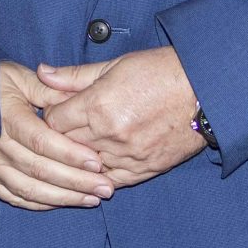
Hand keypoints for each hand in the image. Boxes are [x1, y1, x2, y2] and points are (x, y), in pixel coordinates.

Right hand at [0, 60, 114, 210]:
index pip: (42, 142)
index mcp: (8, 118)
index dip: (71, 155)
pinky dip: (40, 203)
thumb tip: (80, 100)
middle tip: (106, 189)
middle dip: (77, 182)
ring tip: (91, 200)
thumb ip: (50, 90)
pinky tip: (63, 202)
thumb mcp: (20, 76)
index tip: (98, 163)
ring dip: (63, 197)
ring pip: (29, 189)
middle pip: (40, 170)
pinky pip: (15, 196)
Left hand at [37, 46, 205, 185]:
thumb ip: (74, 75)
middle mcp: (110, 134)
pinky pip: (111, 181)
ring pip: (86, 166)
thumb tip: (42, 72)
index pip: (53, 123)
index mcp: (98, 105)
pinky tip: (97, 167)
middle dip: (62, 137)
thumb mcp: (114, 65)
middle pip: (65, 145)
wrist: (206, 90)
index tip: (57, 112)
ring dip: (81, 157)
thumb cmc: (161, 71)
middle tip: (66, 129)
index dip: (51, 116)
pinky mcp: (145, 169)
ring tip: (83, 145)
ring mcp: (128, 155)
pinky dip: (101, 175)